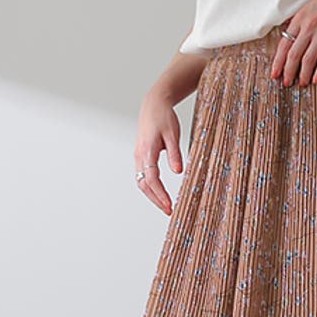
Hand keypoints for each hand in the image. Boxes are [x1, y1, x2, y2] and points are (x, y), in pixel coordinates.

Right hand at [134, 90, 183, 214]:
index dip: (160, 195)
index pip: (151, 179)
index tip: (169, 206)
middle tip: (169, 211)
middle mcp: (139, 155)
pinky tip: (160, 194)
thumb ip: (175, 153)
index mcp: (147, 151)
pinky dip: (150, 187)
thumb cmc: (164, 118)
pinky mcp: (141, 156)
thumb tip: (178, 171)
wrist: (154, 104)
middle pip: (143, 184)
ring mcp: (138, 156)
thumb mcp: (173, 135)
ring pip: (141, 181)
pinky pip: (143, 175)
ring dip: (152, 195)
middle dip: (155, 199)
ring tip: (166, 206)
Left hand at [270, 0, 316, 86]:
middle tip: (286, 82)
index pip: (284, 43)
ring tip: (302, 83)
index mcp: (300, 18)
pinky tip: (316, 79)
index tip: (275, 73)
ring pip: (308, 59)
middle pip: (294, 54)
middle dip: (288, 71)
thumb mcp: (310, 7)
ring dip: (304, 74)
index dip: (278, 61)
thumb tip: (289, 37)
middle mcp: (309, 26)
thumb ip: (299, 22)